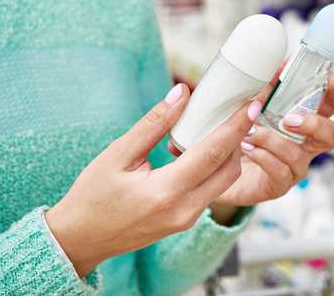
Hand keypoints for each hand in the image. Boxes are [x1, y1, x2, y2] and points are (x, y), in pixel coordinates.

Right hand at [45, 84, 260, 276]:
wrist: (81, 239)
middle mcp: (184, 210)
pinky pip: (213, 190)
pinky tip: (207, 146)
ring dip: (230, 153)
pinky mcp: (187, 220)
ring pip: (224, 181)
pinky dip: (217, 167)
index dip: (236, 126)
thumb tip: (183, 93)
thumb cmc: (93, 196)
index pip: (213, 153)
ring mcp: (188, 219)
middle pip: (229, 169)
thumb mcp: (118, 154)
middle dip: (240, 137)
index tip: (253, 104)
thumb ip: (154, 123)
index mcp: (166, 192)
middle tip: (242, 109)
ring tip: (224, 124)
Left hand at [214, 74, 333, 206]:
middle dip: (316, 125)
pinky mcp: (279, 184)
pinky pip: (279, 171)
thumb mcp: (254, 107)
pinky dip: (262, 156)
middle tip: (290, 119)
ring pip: (298, 155)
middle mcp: (306, 145)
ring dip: (272, 140)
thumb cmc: (242, 133)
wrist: (220, 169)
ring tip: (250, 132)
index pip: (331, 106)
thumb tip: (278, 65)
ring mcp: (295, 167)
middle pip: (333, 136)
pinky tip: (247, 147)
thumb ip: (268, 89)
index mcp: (306, 121)